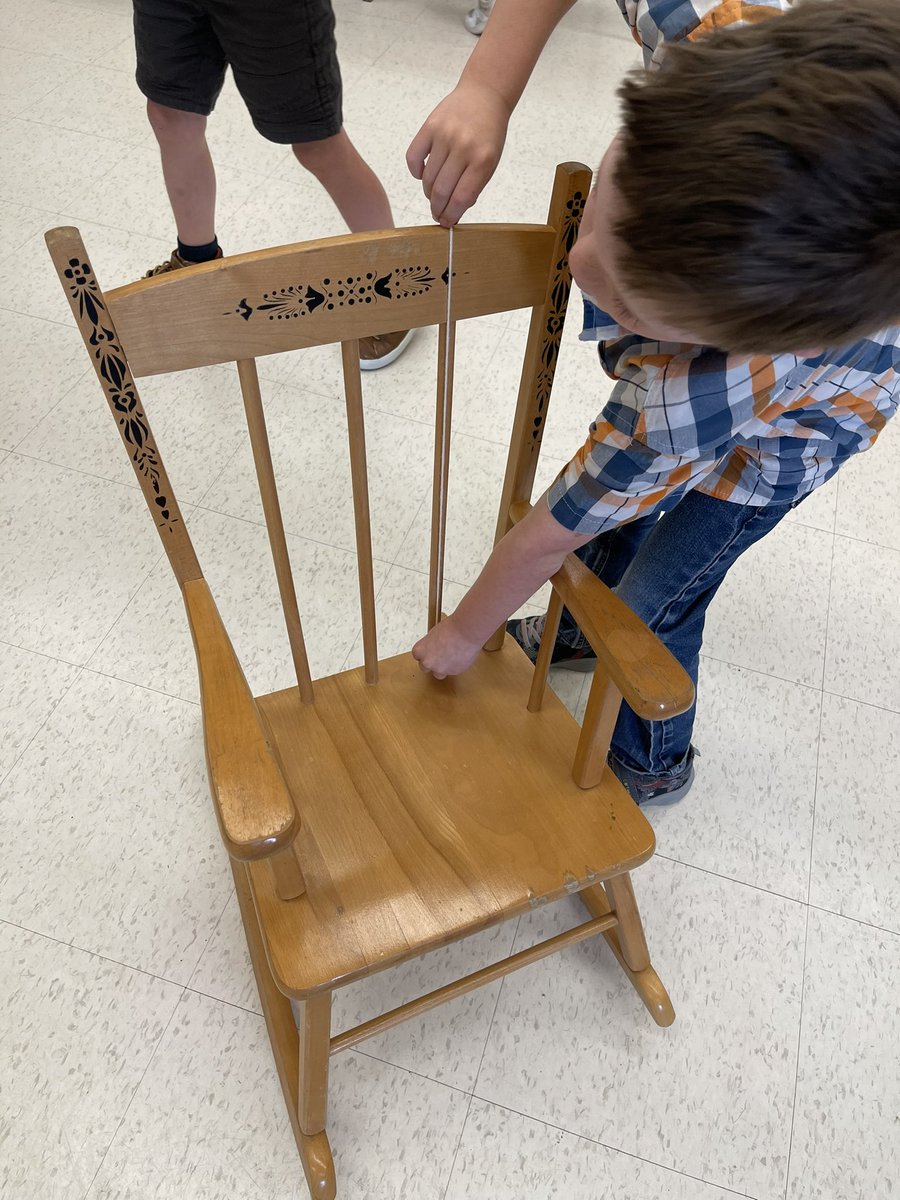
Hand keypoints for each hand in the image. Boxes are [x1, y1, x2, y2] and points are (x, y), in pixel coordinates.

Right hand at [406, 81, 509, 225]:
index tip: (446, 223)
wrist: (484, 95)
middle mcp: (463, 147)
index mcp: (482, 160)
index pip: (461, 198)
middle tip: (437, 214)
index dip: (451, 215)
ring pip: (427, 178)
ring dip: (428, 192)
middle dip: (437, 208)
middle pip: (441, 191)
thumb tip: (453, 211)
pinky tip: (423, 174)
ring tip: (433, 194)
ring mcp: (444, 135)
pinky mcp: (429, 126)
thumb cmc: (488, 133)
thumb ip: (473, 186)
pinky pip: (413, 158)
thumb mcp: (490, 162)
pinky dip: (416, 172)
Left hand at [412, 617, 481, 678]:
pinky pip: (452, 671)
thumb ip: (430, 645)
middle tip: (440, 654)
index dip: (426, 653)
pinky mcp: (454, 672)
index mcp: (420, 651)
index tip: (430, 651)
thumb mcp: (434, 634)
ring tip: (451, 656)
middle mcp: (428, 662)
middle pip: (425, 667)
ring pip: (439, 673)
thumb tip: (433, 649)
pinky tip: (460, 656)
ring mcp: (440, 669)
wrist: (466, 632)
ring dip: (443, 667)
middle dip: (432, 662)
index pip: (418, 656)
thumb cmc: (451, 629)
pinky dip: (455, 666)